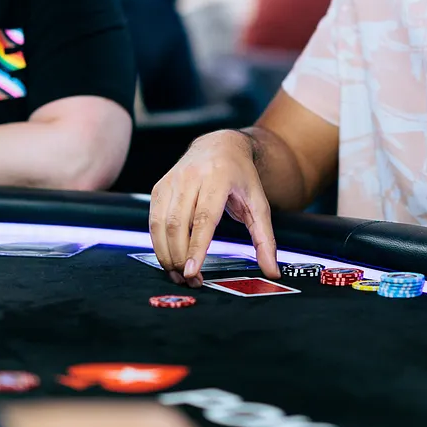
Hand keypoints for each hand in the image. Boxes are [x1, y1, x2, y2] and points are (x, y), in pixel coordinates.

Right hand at [149, 131, 278, 285]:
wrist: (221, 145)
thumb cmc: (241, 178)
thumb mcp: (259, 205)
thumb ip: (265, 240)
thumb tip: (273, 271)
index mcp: (219, 178)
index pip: (204, 218)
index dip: (196, 247)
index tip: (192, 271)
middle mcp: (192, 176)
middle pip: (178, 224)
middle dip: (180, 258)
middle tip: (190, 280)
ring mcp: (172, 180)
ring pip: (161, 224)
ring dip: (166, 255)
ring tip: (178, 274)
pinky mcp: (159, 187)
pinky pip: (153, 220)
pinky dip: (158, 243)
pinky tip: (169, 257)